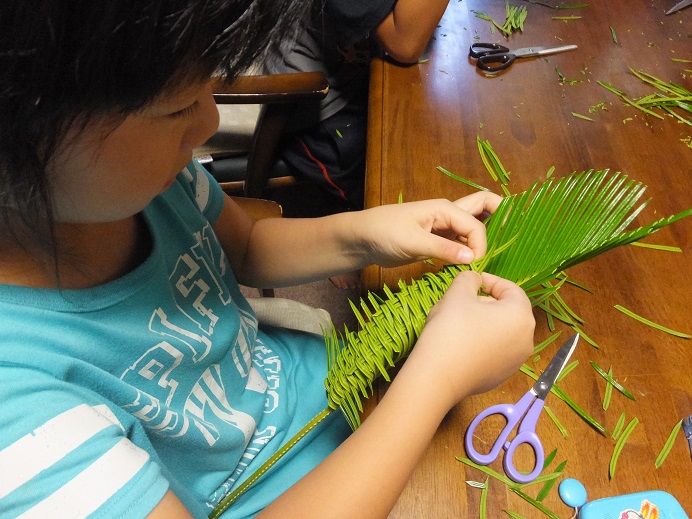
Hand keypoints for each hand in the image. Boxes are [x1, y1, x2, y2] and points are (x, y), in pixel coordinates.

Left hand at [353, 192, 501, 267]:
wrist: (362, 239)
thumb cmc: (384, 232)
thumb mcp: (413, 242)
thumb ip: (443, 250)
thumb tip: (473, 259)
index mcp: (445, 209)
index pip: (476, 226)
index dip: (481, 246)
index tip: (475, 266)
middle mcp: (448, 215)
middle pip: (483, 208)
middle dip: (501, 216)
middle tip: (513, 234)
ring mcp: (443, 228)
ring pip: (473, 227)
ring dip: (484, 238)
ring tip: (495, 255)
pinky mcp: (436, 242)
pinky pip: (460, 243)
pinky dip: (469, 251)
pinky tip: (472, 264)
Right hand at [406, 270, 534, 408]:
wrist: (438, 377)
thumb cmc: (451, 329)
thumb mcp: (457, 293)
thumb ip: (469, 279)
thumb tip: (475, 280)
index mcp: (521, 316)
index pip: (511, 289)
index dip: (491, 280)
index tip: (472, 280)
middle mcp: (526, 339)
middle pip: (509, 311)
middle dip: (487, 302)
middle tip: (463, 301)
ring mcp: (516, 361)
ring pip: (503, 332)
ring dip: (485, 322)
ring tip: (460, 322)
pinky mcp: (502, 376)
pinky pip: (496, 351)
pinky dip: (484, 342)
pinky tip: (462, 343)